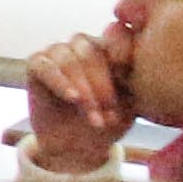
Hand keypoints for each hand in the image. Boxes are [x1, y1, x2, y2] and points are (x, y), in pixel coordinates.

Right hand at [19, 26, 136, 170]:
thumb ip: (138, 79)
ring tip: (93, 116)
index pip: (117, 34)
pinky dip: (59, 82)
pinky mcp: (36, 64)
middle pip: (91, 51)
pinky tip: (72, 98)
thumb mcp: (132, 102)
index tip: (126, 72)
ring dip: (83, 90)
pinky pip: (45, 66)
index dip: (121, 49)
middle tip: (109, 113)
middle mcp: (83, 44)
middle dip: (101, 85)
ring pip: (69, 60)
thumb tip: (146, 61)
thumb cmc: (109, 121)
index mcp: (110, 47)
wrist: (78, 147)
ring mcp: (58, 52)